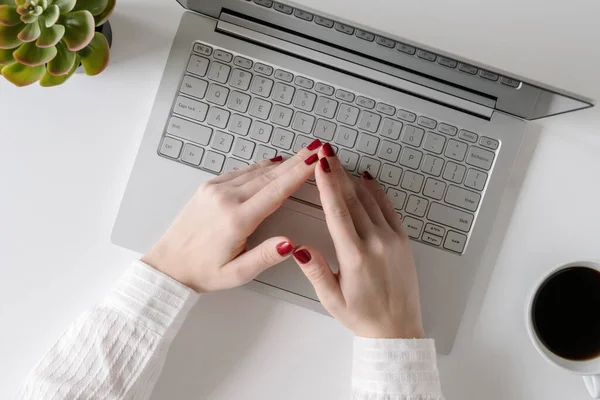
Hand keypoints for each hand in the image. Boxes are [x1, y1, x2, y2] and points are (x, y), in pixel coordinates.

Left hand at [142, 140, 322, 292]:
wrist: (168, 264)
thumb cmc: (202, 271)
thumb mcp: (237, 273)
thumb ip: (265, 257)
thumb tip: (290, 244)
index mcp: (236, 219)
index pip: (277, 190)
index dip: (299, 173)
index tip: (316, 160)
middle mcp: (226, 198)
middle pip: (270, 175)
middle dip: (296, 161)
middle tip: (317, 149)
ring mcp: (215, 189)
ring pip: (256, 171)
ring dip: (281, 163)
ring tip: (302, 155)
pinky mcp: (208, 187)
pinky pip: (241, 172)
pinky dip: (260, 167)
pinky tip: (273, 164)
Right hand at [291, 144, 424, 338]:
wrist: (398, 330)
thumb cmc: (362, 316)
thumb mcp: (331, 299)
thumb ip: (316, 271)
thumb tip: (298, 248)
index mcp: (355, 256)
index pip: (338, 212)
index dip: (328, 185)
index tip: (321, 165)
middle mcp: (376, 243)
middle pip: (353, 199)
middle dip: (337, 173)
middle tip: (326, 152)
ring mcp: (393, 240)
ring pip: (371, 201)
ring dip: (354, 179)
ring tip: (340, 162)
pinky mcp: (403, 241)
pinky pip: (389, 209)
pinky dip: (378, 192)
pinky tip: (368, 179)